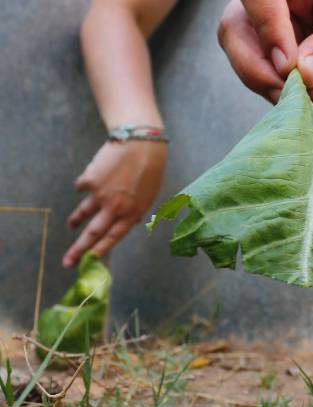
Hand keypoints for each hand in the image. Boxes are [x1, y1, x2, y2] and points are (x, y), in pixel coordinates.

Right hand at [63, 141, 165, 267]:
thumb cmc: (151, 168)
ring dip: (76, 220)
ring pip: (83, 212)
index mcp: (133, 213)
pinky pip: (83, 186)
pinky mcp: (89, 180)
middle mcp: (115, 208)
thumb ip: (135, 209)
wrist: (140, 143)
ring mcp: (100, 195)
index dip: (101, 250)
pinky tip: (95, 175)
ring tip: (71, 225)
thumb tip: (127, 221)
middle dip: (78, 250)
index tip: (90, 261)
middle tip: (66, 262)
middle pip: (93, 233)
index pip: (114, 237)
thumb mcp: (150, 194)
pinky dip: (86, 183)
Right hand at [217, 0, 312, 128]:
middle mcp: (275, 5)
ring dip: (281, 96)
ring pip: (249, 64)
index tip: (289, 67)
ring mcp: (271, 34)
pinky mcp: (279, 63)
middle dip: (262, 74)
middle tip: (300, 100)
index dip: (266, 30)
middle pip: (236, 32)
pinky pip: (271, 86)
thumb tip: (302, 73)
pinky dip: (295, 107)